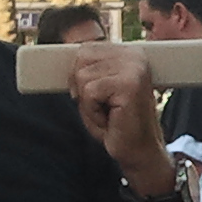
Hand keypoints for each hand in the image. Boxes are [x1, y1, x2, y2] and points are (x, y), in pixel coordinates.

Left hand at [70, 44, 169, 193]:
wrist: (138, 151)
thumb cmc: (117, 123)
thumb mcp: (97, 89)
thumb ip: (86, 70)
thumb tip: (63, 56)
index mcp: (129, 52)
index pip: (85, 50)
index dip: (80, 77)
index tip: (98, 96)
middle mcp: (134, 55)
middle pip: (81, 59)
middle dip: (83, 88)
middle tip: (104, 107)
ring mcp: (133, 68)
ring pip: (82, 77)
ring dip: (88, 103)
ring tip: (109, 113)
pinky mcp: (129, 84)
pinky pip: (89, 93)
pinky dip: (93, 112)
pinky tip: (110, 119)